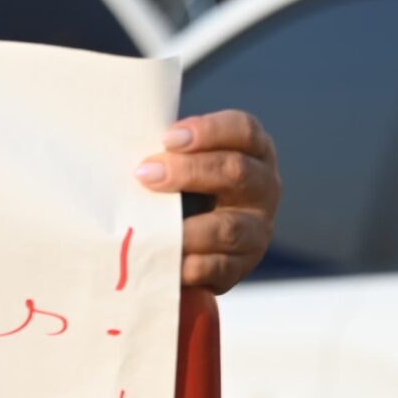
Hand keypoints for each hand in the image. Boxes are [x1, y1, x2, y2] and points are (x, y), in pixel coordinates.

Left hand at [133, 108, 279, 292]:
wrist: (196, 240)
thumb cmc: (184, 186)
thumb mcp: (185, 161)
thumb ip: (169, 152)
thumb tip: (134, 148)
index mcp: (253, 150)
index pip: (243, 130)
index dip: (208, 131)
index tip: (167, 138)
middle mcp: (263, 187)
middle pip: (235, 172)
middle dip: (187, 171)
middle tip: (145, 174)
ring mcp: (256, 229)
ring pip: (227, 227)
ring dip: (186, 227)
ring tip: (150, 228)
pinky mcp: (242, 265)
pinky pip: (219, 267)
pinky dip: (190, 265)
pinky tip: (165, 260)